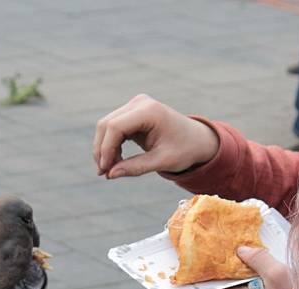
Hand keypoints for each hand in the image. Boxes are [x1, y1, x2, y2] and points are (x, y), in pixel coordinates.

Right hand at [93, 94, 219, 177]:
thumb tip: (110, 175)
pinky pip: (113, 128)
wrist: (197, 139)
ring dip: (104, 148)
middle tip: (105, 173)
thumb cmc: (184, 150)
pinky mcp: (132, 113)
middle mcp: (139, 103)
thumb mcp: (162, 161)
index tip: (106, 171)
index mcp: (150, 111)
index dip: (106, 149)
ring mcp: (135, 105)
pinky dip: (110, 145)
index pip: (115, 126)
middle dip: (102, 150)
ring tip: (110, 170)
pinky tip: (115, 161)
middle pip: (106, 124)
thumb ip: (136, 167)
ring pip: (106, 126)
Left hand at [182, 247, 291, 288]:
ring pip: (221, 288)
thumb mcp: (279, 274)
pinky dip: (231, 274)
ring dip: (216, 271)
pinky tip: (238, 256)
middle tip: (191, 248)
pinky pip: (234, 288)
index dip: (179, 286)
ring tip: (213, 247)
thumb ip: (259, 258)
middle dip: (197, 271)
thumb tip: (241, 248)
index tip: (168, 271)